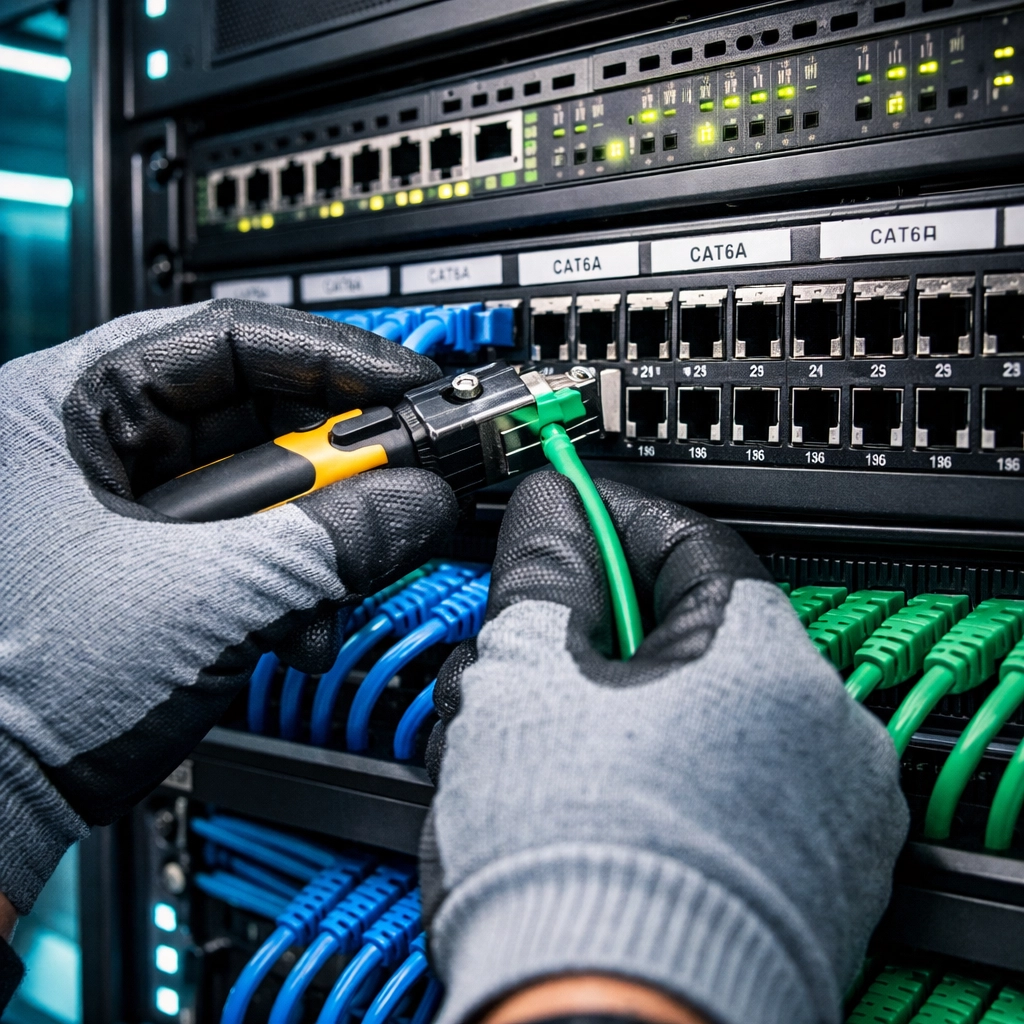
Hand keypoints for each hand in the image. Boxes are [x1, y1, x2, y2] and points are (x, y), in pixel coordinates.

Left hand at [0, 299, 456, 914]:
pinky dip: (291, 580)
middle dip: (336, 467)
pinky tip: (303, 626)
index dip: (335, 358)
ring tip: (340, 588)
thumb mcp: (215, 596)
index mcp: (68, 407)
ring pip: (259, 489)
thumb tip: (422, 500)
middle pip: (253, 415)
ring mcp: (118, 508)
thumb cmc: (25, 695)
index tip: (409, 387)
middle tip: (403, 483)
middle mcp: (90, 445)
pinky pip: (246, 545)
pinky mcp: (146, 565)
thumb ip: (339, 537)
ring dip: (320, 540)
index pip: (228, 337)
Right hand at [420, 471, 907, 1023]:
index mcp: (762, 657)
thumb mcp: (527, 674)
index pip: (687, 545)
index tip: (564, 530)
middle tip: (530, 660)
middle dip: (600, 640)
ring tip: (542, 755)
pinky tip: (597, 811)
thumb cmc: (570, 860)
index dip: (612, 529)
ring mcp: (823, 812)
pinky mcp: (809, 881)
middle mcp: (820, 729)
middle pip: (690, 639)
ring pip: (702, 719)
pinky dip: (665, 783)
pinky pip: (728, 794)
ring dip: (621, 716)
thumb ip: (546, 571)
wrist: (604, 1020)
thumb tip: (552, 513)